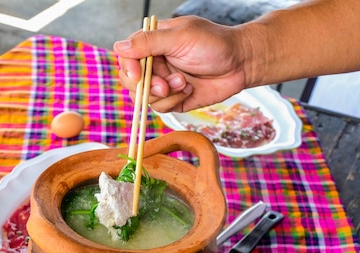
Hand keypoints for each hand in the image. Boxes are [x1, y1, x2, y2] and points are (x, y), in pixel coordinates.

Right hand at [114, 16, 248, 112]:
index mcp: (152, 43)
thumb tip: (118, 47)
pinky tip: (189, 89)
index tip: (138, 75)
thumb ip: (149, 42)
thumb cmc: (214, 43)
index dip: (128, 69)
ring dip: (165, 94)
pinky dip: (174, 100)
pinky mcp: (172, 99)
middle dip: (147, 86)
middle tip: (164, 85)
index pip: (126, 57)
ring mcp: (162, 82)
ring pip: (144, 97)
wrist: (240, 63)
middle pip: (130, 81)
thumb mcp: (180, 37)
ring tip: (184, 82)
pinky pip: (160, 108)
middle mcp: (153, 63)